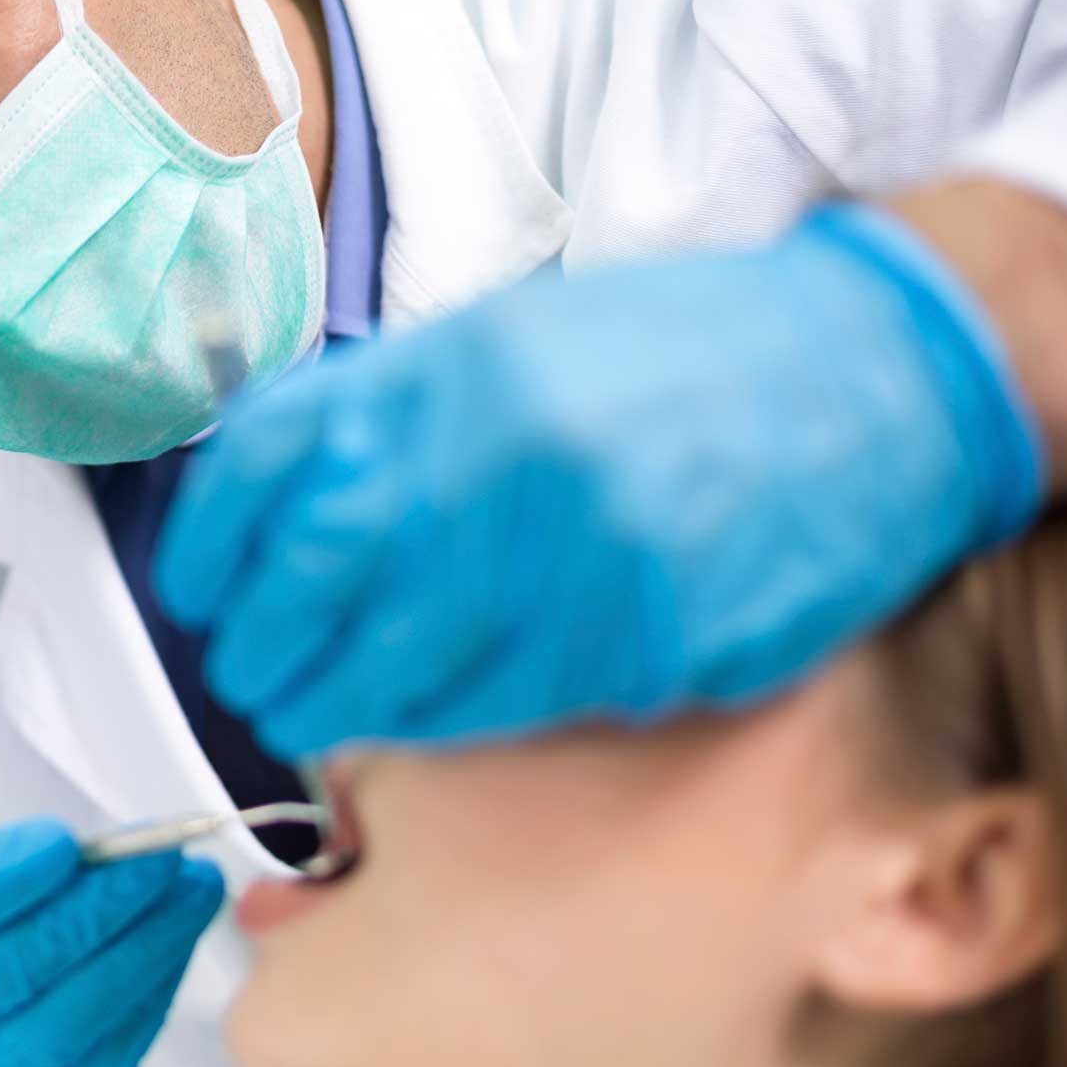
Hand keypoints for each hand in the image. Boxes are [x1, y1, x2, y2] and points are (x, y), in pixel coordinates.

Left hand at [155, 202, 1043, 760]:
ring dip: (336, 710)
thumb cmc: (668, 361)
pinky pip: (503, 708)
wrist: (866, 375)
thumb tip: (256, 507)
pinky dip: (444, 724)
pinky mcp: (644, 635)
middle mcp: (490, 456)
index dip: (207, 552)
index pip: (261, 474)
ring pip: (396, 672)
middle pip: (308, 587)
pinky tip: (426, 716)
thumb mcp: (498, 342)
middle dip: (262, 651)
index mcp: (439, 371)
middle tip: (255, 678)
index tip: (201, 594)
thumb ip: (379, 414)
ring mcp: (571, 551)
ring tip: (316, 715)